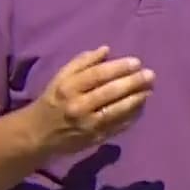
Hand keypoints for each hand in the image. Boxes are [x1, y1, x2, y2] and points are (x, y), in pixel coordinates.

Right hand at [29, 46, 154, 154]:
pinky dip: (132, 116)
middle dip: (133, 82)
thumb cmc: (53, 100)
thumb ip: (82, 62)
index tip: (137, 62)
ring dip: (136, 99)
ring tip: (150, 90)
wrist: (38, 134)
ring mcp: (88, 125)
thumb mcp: (60, 78)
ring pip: (117, 111)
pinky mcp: (96, 139)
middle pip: (110, 92)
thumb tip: (106, 49)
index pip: (98, 75)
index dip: (119, 67)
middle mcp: (78, 106)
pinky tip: (142, 106)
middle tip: (151, 75)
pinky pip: (118, 126)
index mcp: (68, 88)